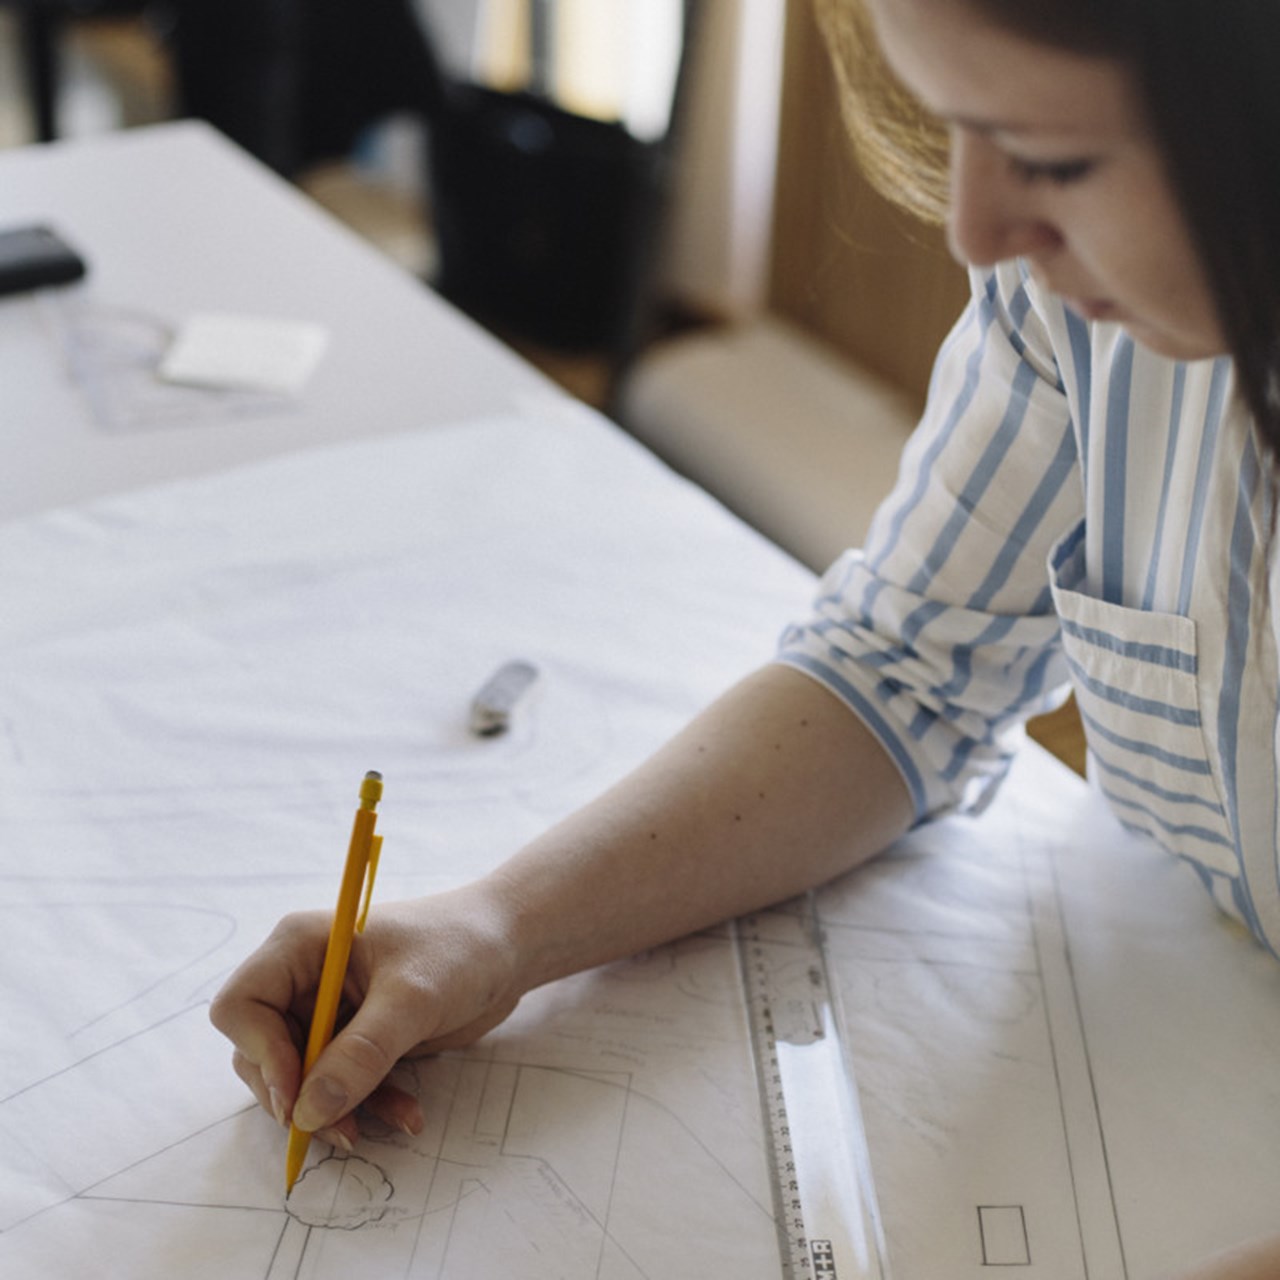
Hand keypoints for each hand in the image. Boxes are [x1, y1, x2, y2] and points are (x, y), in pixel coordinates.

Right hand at [209, 880, 522, 1150]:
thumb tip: (306, 1113)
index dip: (262, 1054)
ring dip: (339, 1109)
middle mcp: (304, 978)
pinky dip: (367, 1104)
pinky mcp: (356, 1037)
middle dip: (300, 1097)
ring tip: (391, 1122)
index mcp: (301, 947)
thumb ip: (361, 1053)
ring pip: (303, 1079)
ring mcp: (329, 1010)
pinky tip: (406, 1115)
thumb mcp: (412, 999)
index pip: (241, 1007)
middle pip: (262, 1054)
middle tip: (343, 1129)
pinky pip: (340, 1084)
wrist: (511, 946)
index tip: (299, 1094)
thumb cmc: (461, 948)